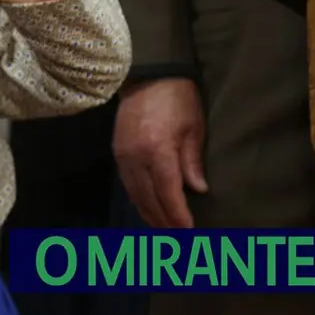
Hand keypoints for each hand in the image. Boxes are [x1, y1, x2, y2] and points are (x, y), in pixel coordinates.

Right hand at [113, 77, 207, 227]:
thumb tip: (197, 190)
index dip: (178, 215)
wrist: (148, 75)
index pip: (168, 193)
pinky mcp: (117, 151)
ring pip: (135, 194)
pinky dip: (138, 199)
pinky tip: (148, 208)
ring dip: (149, 214)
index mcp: (157, 150)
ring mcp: (122, 155)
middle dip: (163, 221)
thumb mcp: (194, 128)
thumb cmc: (179, 98)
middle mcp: (135, 157)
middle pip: (148, 198)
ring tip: (163, 230)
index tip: (189, 231)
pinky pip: (127, 183)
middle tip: (177, 239)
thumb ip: (192, 161)